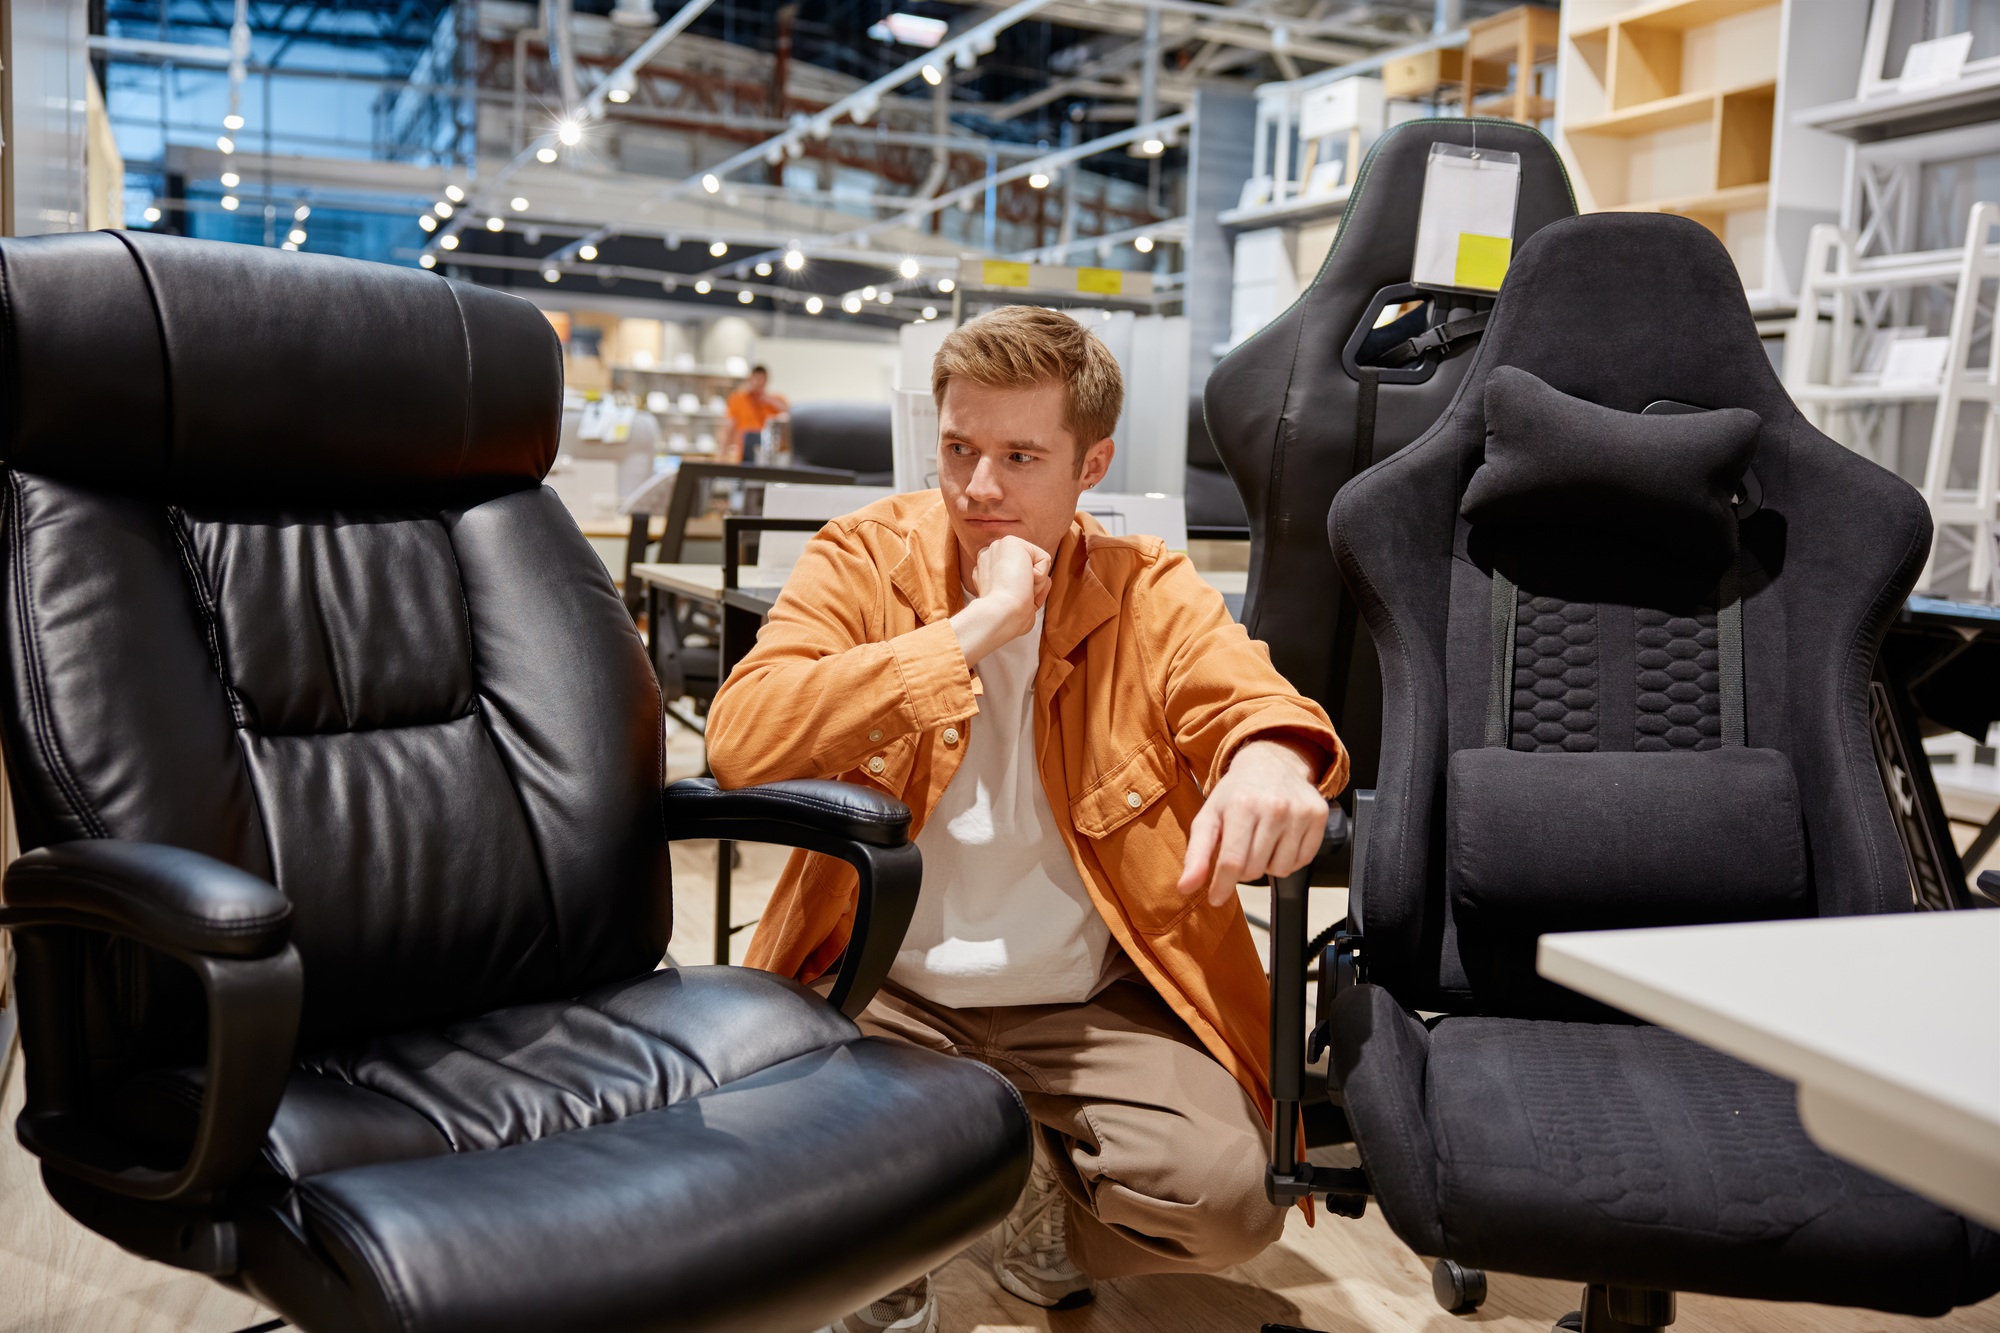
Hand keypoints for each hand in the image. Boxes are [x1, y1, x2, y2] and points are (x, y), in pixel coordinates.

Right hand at [950, 535, 1051, 666]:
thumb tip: (1035, 575)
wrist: (1000, 615)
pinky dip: (1041, 577)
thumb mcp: (1013, 603)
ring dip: (1035, 583)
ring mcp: (997, 547)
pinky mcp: (1011, 542)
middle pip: (1027, 569)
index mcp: (985, 574)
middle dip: (1028, 585)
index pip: (1017, 577)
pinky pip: (1044, 559)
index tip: (1010, 603)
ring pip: (1036, 564)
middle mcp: (988, 557)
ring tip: (1018, 590)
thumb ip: (1024, 590)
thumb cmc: (1007, 619)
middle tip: (1014, 596)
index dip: (1021, 592)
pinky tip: (1023, 583)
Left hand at [1176, 740, 1329, 906]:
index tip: (1215, 898)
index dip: (1222, 886)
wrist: (1270, 763)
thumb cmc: (1235, 795)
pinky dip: (1288, 858)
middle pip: (1255, 870)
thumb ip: (1196, 854)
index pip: (1232, 862)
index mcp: (1241, 805)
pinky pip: (1302, 861)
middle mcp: (1274, 807)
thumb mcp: (1208, 817)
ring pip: (1280, 870)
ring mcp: (1299, 811)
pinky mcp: (1318, 815)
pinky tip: (1280, 839)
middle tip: (1241, 848)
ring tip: (1261, 841)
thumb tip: (1185, 887)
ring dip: (1267, 864)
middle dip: (1243, 869)